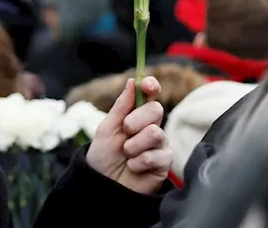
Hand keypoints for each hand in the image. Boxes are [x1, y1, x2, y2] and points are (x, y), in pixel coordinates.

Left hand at [86, 77, 171, 194]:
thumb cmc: (103, 157)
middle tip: (125, 133)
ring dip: (134, 146)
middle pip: (156, 110)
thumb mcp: (106, 129)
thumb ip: (121, 106)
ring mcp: (159, 144)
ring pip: (155, 133)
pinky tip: (134, 167)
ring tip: (126, 155)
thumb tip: (132, 82)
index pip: (150, 95)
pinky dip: (139, 162)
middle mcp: (151, 126)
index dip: (151, 86)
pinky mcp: (164, 163)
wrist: (104, 186)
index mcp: (136, 115)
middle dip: (135, 121)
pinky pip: (157, 155)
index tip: (146, 85)